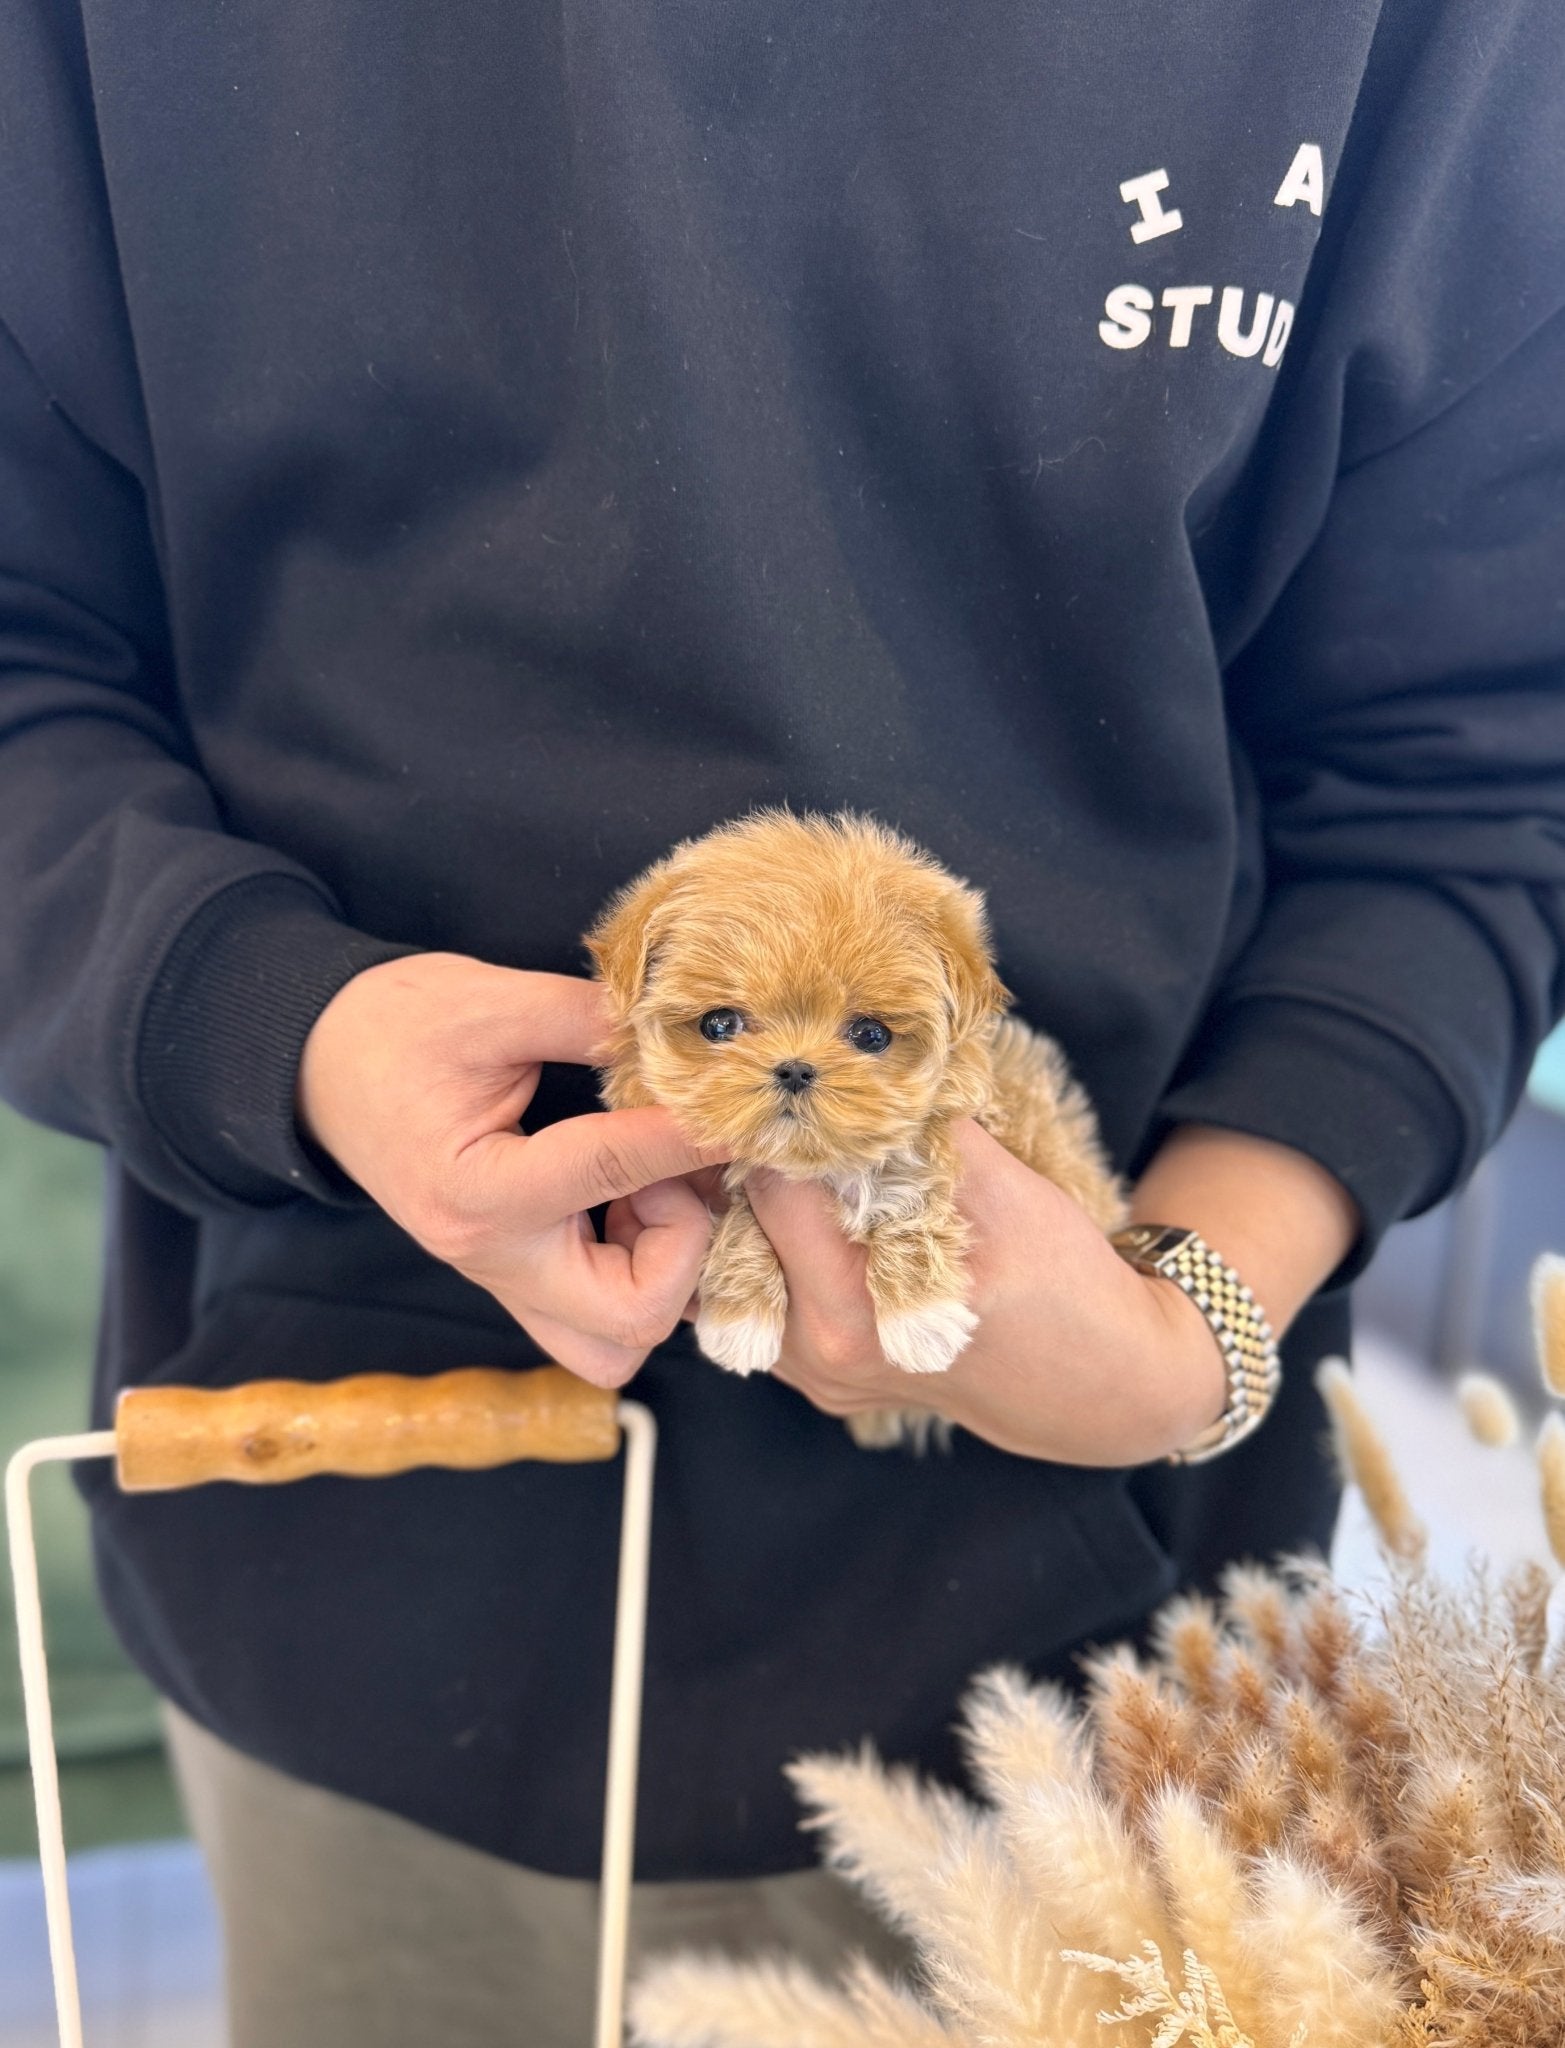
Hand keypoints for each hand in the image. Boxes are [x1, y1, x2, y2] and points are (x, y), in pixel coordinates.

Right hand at [296, 953, 721, 1386]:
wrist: (318, 1063)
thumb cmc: (392, 1028)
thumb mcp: (487, 1001)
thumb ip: (587, 1017)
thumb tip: (683, 1028)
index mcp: (478, 1190)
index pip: (610, 1169)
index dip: (687, 1131)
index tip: (734, 1103)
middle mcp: (492, 1257)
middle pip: (632, 1319)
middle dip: (683, 1246)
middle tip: (672, 1169)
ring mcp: (503, 1279)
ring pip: (619, 1341)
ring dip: (665, 1274)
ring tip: (652, 1186)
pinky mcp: (516, 1276)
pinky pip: (599, 1319)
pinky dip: (643, 1271)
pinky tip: (636, 1193)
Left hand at [743, 1120, 1227, 1465]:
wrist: (1095, 1377)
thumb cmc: (1060, 1280)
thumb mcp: (1003, 1188)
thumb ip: (922, 1128)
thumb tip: (865, 1056)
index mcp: (855, 1312)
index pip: (774, 1189)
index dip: (782, 1124)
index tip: (792, 1079)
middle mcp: (818, 1353)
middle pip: (736, 1227)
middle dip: (752, 1158)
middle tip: (764, 1102)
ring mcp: (810, 1373)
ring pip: (731, 1264)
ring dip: (748, 1202)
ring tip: (774, 1147)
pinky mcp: (812, 1373)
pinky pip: (754, 1294)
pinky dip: (764, 1240)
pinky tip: (792, 1200)